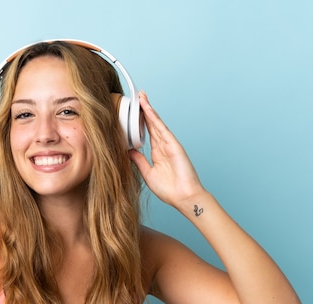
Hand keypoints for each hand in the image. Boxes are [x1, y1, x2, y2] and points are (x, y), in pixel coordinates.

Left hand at [129, 92, 204, 207]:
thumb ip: (139, 161)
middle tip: (137, 96)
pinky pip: (162, 129)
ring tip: (141, 96)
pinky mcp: (173, 145)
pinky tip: (148, 109)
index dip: (141, 122)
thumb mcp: (148, 174)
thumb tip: (129, 151)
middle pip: (152, 124)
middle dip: (145, 110)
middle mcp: (163, 146)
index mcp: (157, 153)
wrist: (183, 197)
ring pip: (156, 123)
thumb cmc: (169, 190)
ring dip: (148, 109)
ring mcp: (169, 144)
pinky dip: (154, 118)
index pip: (147, 133)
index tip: (134, 112)